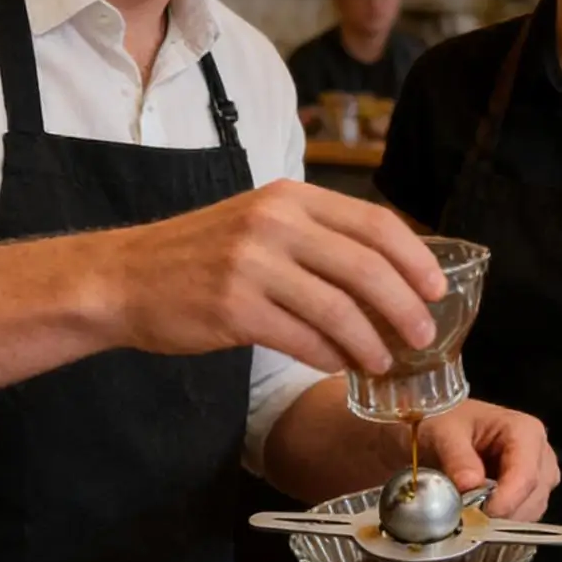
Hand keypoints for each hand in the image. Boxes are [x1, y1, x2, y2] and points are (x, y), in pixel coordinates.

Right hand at [93, 181, 443, 373]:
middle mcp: (273, 222)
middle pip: (365, 265)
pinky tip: (339, 365)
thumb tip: (389, 275)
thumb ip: (315, 238)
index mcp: (289, 196)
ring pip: (338, 308)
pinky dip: (329, 356)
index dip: (415, 257)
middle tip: (424, 334)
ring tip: (384, 361)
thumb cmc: (199, 255)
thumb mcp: (259, 222)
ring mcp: (251, 264)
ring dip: (371, 341)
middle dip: (405, 306)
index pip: (373, 222)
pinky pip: (301, 338)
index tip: (437, 288)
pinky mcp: (233, 307)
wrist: (123, 276)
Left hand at [419, 401, 557, 521]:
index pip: (526, 474)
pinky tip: (479, 513)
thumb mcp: (442, 433)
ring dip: (501, 519)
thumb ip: (456, 457)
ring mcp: (539, 475)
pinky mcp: (531, 493)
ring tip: (470, 511)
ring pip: (531, 511)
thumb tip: (470, 485)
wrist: (444, 427)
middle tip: (466, 517)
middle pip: (533, 496)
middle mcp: (540, 453)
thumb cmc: (447, 422)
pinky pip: (524, 517)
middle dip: (502, 513)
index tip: (480, 514)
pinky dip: (501, 521)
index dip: (506, 500)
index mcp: (525, 431)